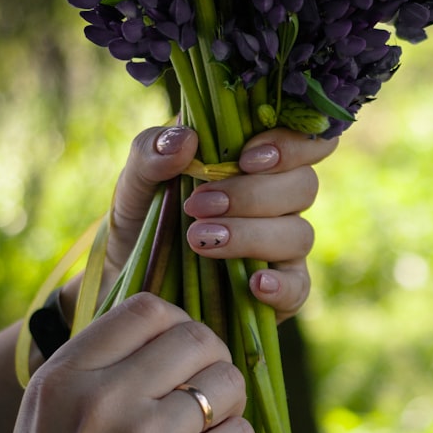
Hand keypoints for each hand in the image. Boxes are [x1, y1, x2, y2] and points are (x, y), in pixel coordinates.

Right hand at [0, 294, 255, 432]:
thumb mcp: (50, 417)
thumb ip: (98, 368)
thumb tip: (166, 327)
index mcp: (66, 376)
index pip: (147, 308)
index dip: (178, 323)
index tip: (181, 351)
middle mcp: (105, 399)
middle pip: (198, 338)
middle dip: (213, 362)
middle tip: (204, 393)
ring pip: (229, 384)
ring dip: (227, 406)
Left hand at [103, 126, 336, 322]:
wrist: (126, 278)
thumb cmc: (143, 217)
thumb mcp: (136, 179)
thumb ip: (152, 151)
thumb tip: (187, 141)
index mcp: (258, 161)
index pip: (307, 141)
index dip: (292, 144)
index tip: (247, 157)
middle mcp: (280, 202)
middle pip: (304, 186)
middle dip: (252, 195)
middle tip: (199, 205)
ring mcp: (282, 247)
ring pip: (299, 234)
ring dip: (252, 235)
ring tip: (200, 241)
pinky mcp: (279, 291)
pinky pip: (298, 287)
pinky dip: (281, 285)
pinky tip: (253, 284)